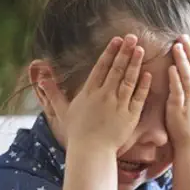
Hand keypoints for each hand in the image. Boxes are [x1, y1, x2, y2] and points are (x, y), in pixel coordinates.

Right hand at [39, 34, 151, 151]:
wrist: (91, 151)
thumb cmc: (77, 133)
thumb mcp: (63, 111)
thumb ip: (54, 94)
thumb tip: (40, 79)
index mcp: (89, 92)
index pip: (101, 67)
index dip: (110, 52)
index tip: (117, 40)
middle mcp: (104, 95)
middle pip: (116, 69)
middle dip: (125, 52)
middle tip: (133, 37)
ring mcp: (119, 105)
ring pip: (129, 80)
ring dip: (135, 64)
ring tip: (141, 50)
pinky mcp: (130, 115)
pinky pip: (138, 97)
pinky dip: (143, 85)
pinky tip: (148, 74)